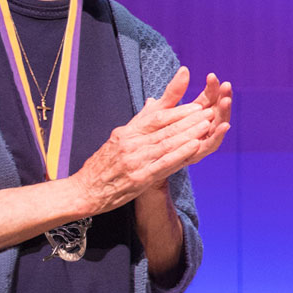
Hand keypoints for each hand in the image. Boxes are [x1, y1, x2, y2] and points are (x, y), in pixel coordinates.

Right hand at [71, 68, 215, 215]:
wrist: (84, 190)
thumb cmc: (102, 166)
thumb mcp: (117, 139)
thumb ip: (138, 122)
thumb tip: (153, 102)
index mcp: (126, 132)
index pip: (155, 117)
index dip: (177, 110)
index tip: (196, 105)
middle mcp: (130, 143)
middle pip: (164, 128)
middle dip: (188, 119)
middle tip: (208, 111)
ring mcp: (134, 160)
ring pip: (167, 143)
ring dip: (189, 133)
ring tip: (206, 125)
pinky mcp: (138, 178)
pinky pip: (163, 164)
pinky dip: (180, 154)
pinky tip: (194, 147)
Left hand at [153, 66, 231, 165]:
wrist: (139, 163)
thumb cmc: (149, 136)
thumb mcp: (158, 112)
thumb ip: (173, 93)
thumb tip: (182, 71)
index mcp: (192, 117)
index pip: (206, 99)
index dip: (211, 88)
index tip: (212, 76)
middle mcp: (199, 130)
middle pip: (215, 112)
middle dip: (222, 98)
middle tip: (226, 85)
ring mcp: (199, 143)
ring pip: (216, 127)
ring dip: (224, 114)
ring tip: (226, 101)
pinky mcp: (195, 156)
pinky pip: (209, 146)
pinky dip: (218, 136)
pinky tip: (225, 125)